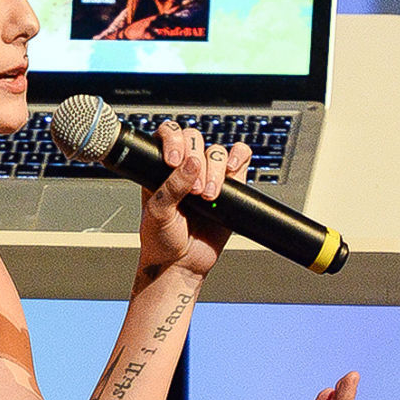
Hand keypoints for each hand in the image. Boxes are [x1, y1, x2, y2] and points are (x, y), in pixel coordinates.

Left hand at [136, 122, 252, 281]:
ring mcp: (208, 174)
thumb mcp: (159, 213)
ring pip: (218, 152)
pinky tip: (231, 172)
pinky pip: (240, 159)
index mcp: (161, 167)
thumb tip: (193, 163)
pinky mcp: (231, 186)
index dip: (174, 140)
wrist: (180, 265)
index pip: (169, 134)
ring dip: (215, 171)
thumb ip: (172, 187)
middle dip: (196, 162)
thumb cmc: (161, 241)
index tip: (173, 161)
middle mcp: (185, 167)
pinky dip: (239, 159)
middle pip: (196, 139)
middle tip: (193, 192)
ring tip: (207, 197)